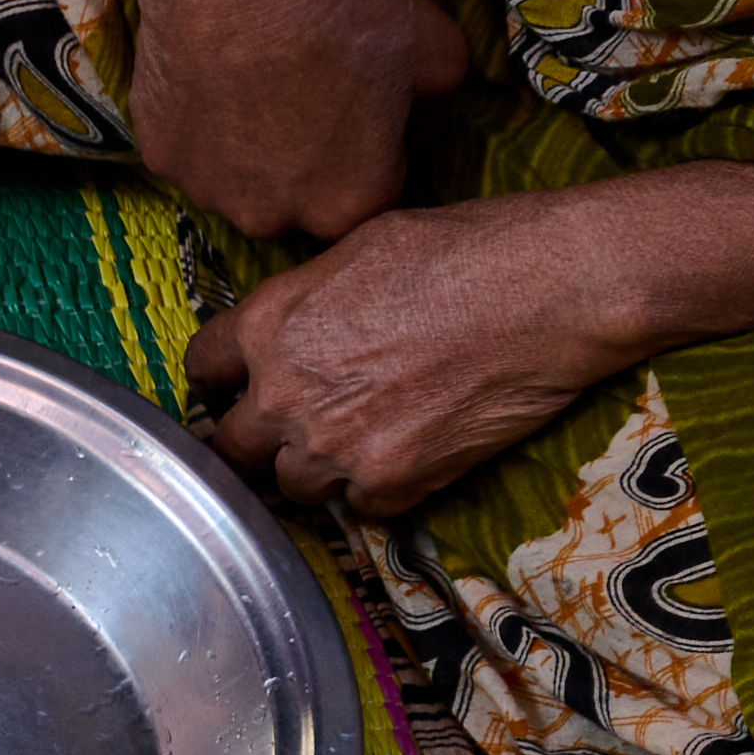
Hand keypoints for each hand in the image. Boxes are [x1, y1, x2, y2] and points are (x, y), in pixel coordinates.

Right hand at [120, 0, 469, 244]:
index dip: (376, 156)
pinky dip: (204, 126)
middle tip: (311, 95)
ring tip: (260, 83)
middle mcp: (273, 217)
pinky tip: (217, 76)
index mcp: (349, 205)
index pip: (372, 199)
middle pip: (299, 203)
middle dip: (310, 164)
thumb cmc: (341, 8)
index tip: (369, 114)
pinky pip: (192, 152)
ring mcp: (208, 191)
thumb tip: (419, 113)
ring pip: (240, 183)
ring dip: (253, 151)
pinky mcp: (158, 156)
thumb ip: (436, 103)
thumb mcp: (437, 49)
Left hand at [186, 187, 646, 514]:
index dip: (220, 381)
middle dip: (257, 442)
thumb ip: (308, 299)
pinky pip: (361, 507)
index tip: (236, 389)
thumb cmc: (469, 248)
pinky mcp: (391, 481)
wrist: (553, 287)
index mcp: (268, 324)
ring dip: (317, 472)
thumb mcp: (361, 247)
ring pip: (292, 486)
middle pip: (232, 448)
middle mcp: (285, 392)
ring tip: (359, 443)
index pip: (201, 370)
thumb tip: (298, 319)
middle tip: (292, 433)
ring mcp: (334, 445)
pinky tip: (409, 457)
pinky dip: (379, 491)